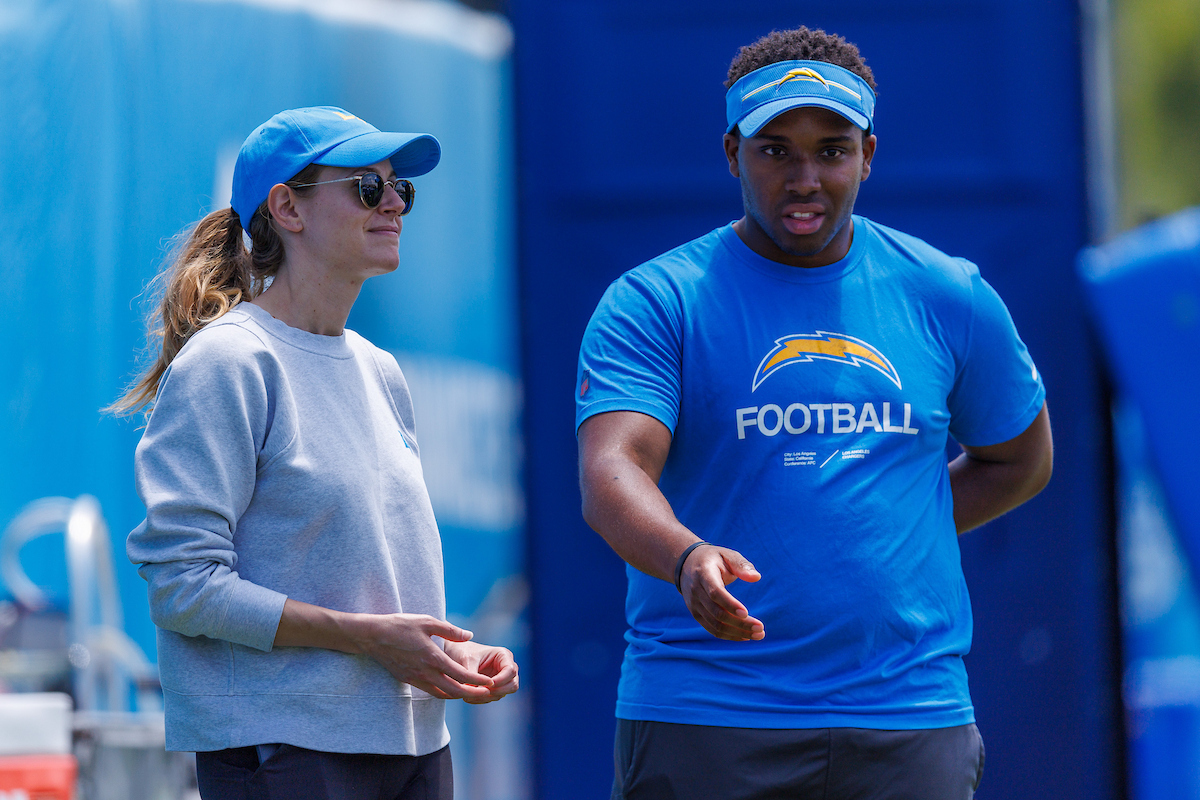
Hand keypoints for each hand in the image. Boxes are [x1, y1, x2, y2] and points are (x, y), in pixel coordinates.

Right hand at [348, 614, 495, 700]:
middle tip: (486, 694)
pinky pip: (429, 691)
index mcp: (433, 657)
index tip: (489, 683)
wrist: (373, 636)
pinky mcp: (408, 680)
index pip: (460, 674)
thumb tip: (469, 634)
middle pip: (453, 690)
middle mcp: (425, 672)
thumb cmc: (401, 625)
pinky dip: (443, 693)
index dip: (477, 681)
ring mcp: (415, 678)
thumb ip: (450, 630)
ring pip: (441, 694)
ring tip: (471, 693)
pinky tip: (449, 689)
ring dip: (457, 696)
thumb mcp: (428, 621)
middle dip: (472, 694)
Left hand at [444, 640, 518, 703]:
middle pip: (513, 685)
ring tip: (468, 696)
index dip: (501, 680)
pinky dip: (482, 699)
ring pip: (503, 694)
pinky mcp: (494, 688)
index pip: (511, 670)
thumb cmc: (461, 652)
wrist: (454, 655)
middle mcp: (506, 667)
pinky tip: (468, 697)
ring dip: (487, 697)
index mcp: (503, 655)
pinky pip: (493, 698)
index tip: (486, 685)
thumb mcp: (467, 660)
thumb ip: (472, 675)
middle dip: (497, 691)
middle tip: (479, 692)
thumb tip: (475, 690)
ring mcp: (502, 679)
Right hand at [679, 545, 764, 641]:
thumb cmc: (713, 559)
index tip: (746, 613)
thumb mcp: (727, 555)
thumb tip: (756, 577)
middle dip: (740, 623)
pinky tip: (745, 636)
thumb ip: (741, 565)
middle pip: (717, 613)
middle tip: (761, 629)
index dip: (729, 604)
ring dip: (738, 633)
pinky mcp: (696, 614)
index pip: (715, 592)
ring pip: (716, 625)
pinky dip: (729, 635)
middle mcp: (696, 591)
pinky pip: (712, 629)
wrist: (685, 564)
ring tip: (758, 635)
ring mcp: (694, 605)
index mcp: (703, 574)